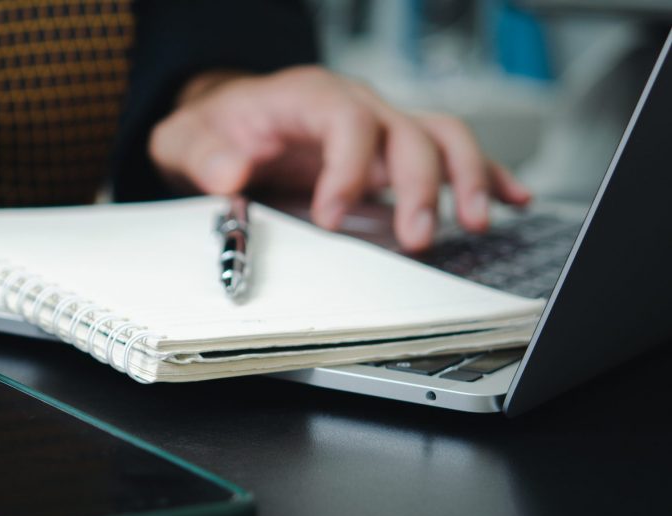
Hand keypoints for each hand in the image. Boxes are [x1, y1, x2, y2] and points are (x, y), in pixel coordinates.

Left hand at [149, 66, 532, 251]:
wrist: (227, 123)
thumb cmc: (215, 130)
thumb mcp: (185, 140)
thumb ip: (203, 154)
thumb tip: (229, 174)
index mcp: (307, 97)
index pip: (346, 121)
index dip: (348, 168)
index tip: (334, 217)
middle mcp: (354, 106)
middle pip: (407, 131)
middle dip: (420, 185)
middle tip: (417, 238)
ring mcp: (380, 127)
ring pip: (441, 137)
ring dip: (465, 179)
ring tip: (476, 224)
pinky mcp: (393, 152)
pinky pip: (448, 154)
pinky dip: (485, 175)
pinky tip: (511, 199)